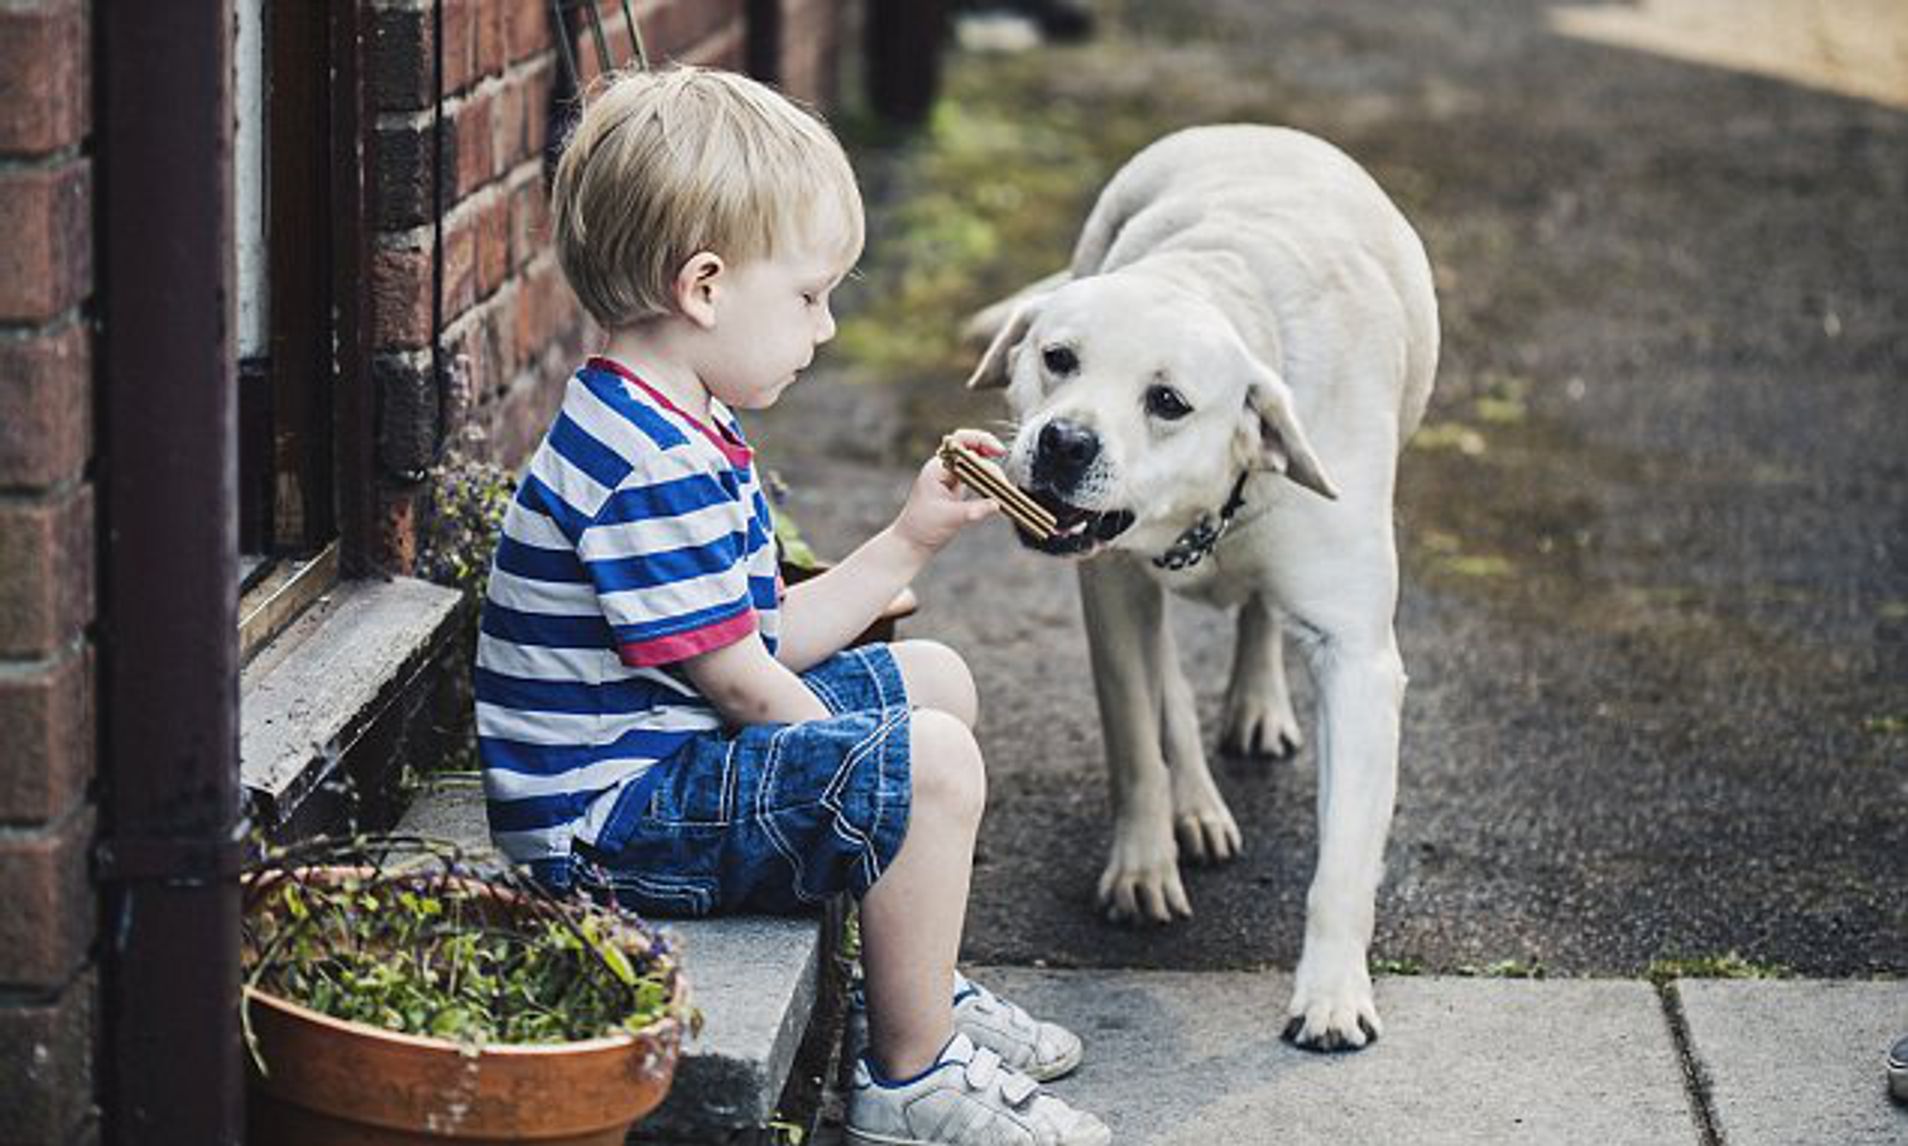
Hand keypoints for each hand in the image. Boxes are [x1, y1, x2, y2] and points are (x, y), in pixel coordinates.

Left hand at [892, 429, 1004, 553]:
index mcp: (937, 469)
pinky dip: (985, 474)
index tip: (997, 452)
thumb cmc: (922, 527)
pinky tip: (995, 481)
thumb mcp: (950, 518)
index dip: (981, 443)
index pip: (960, 444)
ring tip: (1000, 470)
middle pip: (967, 445)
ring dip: (987, 460)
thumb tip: (996, 504)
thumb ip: (974, 510)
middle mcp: (942, 468)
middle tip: (1001, 454)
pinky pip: (973, 472)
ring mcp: (948, 476)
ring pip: (971, 458)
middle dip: (986, 446)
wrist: (912, 542)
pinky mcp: (954, 486)